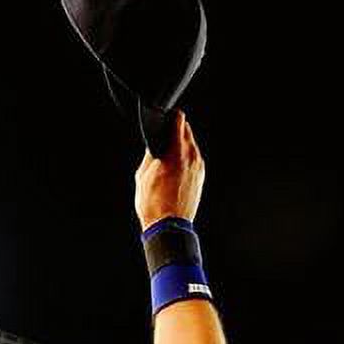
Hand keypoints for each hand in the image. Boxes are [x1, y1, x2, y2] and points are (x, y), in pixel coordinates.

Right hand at [135, 110, 204, 229]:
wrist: (169, 226)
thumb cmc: (154, 204)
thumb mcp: (142, 176)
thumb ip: (150, 156)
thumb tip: (155, 147)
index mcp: (176, 152)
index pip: (179, 121)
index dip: (172, 117)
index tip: (167, 117)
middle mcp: (191, 156)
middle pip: (187, 132)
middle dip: (176, 132)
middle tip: (164, 139)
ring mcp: (198, 167)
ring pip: (191, 146)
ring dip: (181, 147)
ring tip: (167, 158)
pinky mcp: (200, 177)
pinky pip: (194, 160)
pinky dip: (185, 159)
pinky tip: (173, 170)